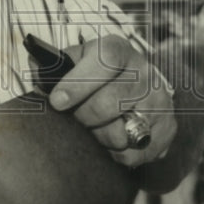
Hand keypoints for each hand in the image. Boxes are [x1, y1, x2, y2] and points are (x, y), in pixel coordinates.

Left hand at [48, 35, 176, 168]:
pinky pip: (134, 153)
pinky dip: (116, 153)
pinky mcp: (168, 128)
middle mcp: (145, 72)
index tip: (57, 101)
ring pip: (122, 133)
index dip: (78, 82)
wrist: (135, 89)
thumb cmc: (96, 76)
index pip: (105, 60)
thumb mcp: (78, 61)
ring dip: (100, 137)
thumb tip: (35, 65)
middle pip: (110, 102)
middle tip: (76, 118)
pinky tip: (111, 141)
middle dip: (84, 117)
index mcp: (119, 49)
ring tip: (95, 129)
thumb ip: (57, 65)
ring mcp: (160, 100)